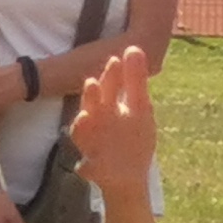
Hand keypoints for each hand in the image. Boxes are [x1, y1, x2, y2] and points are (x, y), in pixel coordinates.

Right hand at [73, 47, 160, 207]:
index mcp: (111, 107)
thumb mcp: (140, 109)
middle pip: (93, 107)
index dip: (112, 75)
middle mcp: (98, 122)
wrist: (129, 176)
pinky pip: (86, 166)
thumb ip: (136, 80)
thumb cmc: (134, 138)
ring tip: (84, 117)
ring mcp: (92, 143)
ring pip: (83, 133)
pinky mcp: (92, 166)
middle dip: (93, 97)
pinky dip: (86, 165)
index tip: (115, 60)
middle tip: (93, 82)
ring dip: (82, 126)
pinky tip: (86, 166)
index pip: (109, 87)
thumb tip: (134, 46)